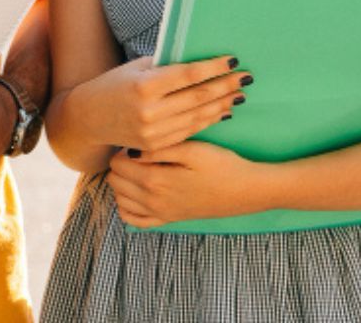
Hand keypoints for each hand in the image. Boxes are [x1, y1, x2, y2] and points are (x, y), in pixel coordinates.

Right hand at [65, 54, 248, 153]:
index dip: (213, 67)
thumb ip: (165, 66)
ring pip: (197, 116)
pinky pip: (189, 131)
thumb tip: (199, 60)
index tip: (232, 61)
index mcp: (144, 86)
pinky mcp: (155, 145)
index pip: (188, 75)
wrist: (88, 119)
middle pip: (198, 97)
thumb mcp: (135, 68)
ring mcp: (153, 131)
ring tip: (239, 94)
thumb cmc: (113, 85)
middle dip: (225, 86)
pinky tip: (222, 112)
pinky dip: (208, 121)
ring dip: (222, 104)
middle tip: (246, 78)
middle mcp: (149, 110)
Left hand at [107, 140, 266, 227]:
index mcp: (155, 180)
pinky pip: (134, 220)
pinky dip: (128, 206)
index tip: (139, 140)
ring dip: (123, 183)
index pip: (117, 164)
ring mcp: (160, 213)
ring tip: (140, 168)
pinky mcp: (168, 220)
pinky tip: (138, 191)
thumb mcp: (191, 149)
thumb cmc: (221, 165)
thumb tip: (131, 151)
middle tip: (139, 153)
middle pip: (115, 181)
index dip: (123, 149)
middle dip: (120, 165)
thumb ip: (158, 150)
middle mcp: (152, 201)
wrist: (245, 190)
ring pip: (120, 200)